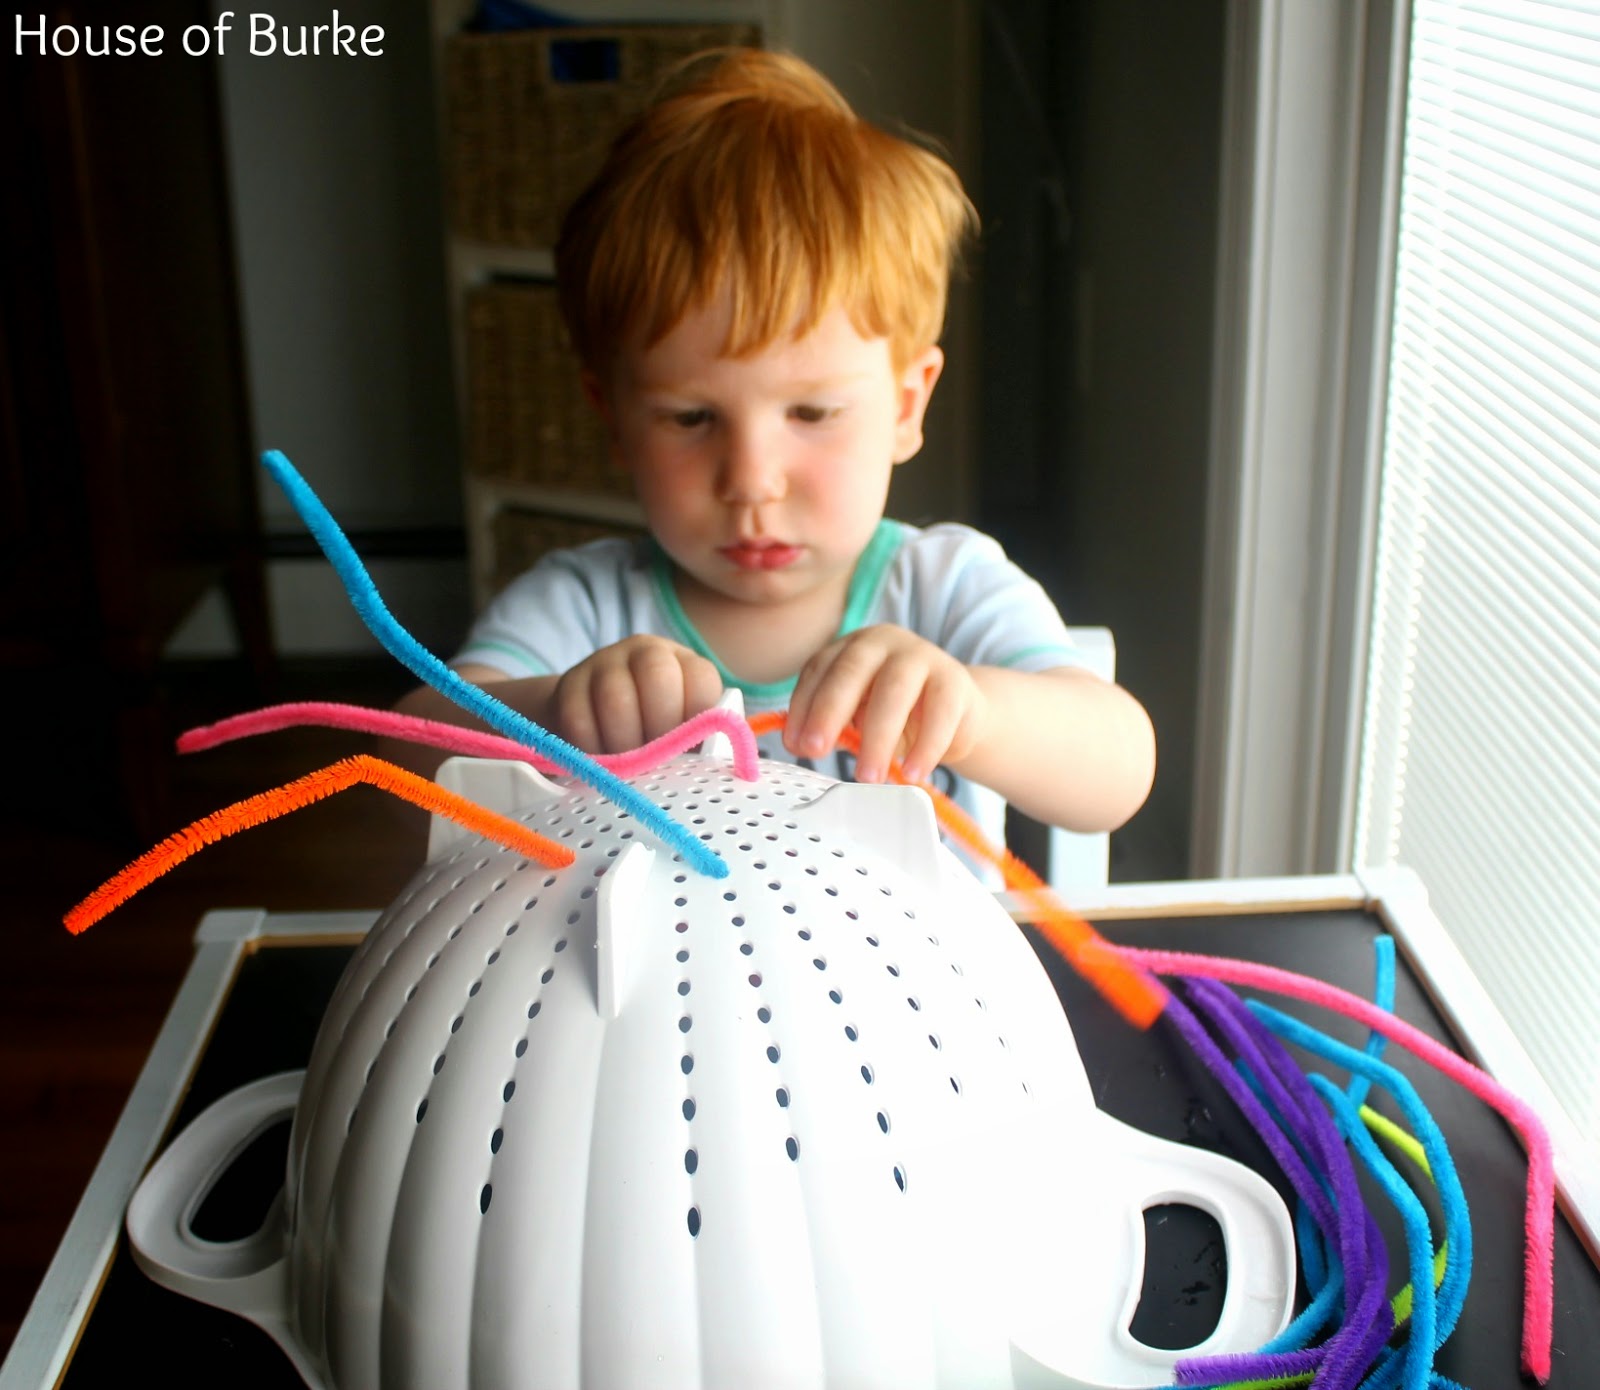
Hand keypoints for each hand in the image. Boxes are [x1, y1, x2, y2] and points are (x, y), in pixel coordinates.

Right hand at [551, 636, 722, 753]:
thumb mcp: (682, 732)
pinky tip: (600, 758)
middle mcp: (647, 652)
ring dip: (623, 745)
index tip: (686, 749)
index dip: (696, 722)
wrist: (593, 718)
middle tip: (655, 759)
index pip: (701, 680)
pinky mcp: (570, 682)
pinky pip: (579, 719)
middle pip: (658, 678)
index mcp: (685, 664)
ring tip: (627, 765)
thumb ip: (702, 743)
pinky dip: (591, 749)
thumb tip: (719, 763)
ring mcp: (605, 662)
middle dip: (659, 729)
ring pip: (616, 700)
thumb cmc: (652, 731)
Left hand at [785, 625, 987, 783]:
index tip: (795, 743)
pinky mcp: (955, 681)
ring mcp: (922, 656)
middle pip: (851, 672)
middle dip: (829, 713)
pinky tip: (912, 774)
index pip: (819, 669)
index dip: (803, 706)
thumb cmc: (898, 713)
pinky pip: (939, 713)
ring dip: (876, 737)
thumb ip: (831, 724)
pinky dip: (924, 748)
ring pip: (894, 691)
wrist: (958, 713)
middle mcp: (883, 643)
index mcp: (851, 648)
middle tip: (816, 751)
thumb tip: (800, 743)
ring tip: (867, 776)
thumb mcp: (858, 715)